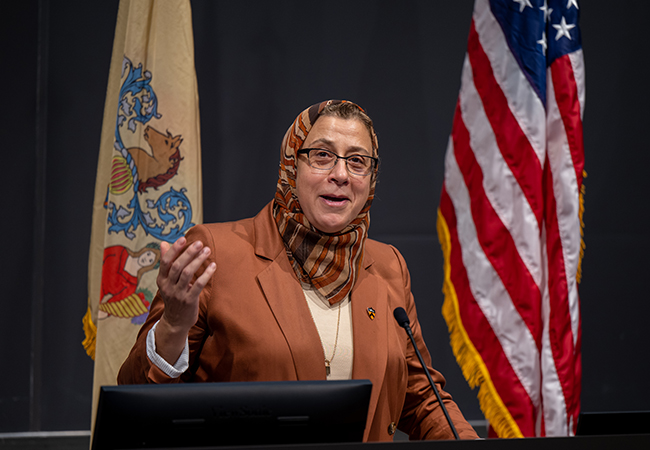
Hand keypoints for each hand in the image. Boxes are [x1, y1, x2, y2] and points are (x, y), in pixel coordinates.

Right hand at [155, 236, 215, 363]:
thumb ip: (166, 263)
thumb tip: (163, 243)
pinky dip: (206, 274)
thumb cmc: (173, 297)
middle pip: (177, 266)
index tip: (183, 239)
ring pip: (187, 274)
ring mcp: (178, 294)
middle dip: (189, 253)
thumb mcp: (166, 281)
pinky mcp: (189, 301)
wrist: (175, 322)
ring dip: (198, 260)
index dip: (174, 250)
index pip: (166, 262)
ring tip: (207, 251)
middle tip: (200, 243)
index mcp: (161, 280)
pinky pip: (198, 285)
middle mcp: (168, 286)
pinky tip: (213, 266)